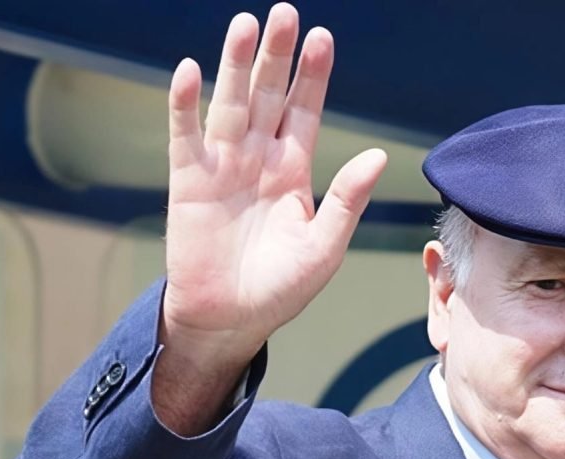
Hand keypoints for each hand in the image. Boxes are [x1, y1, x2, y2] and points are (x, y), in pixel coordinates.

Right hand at [162, 4, 387, 367]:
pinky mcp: (188, 182)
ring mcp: (222, 166)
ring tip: (245, 25)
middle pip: (269, 96)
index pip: (305, 111)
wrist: (229, 320)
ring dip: (236, 66)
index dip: (313, 77)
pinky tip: (188, 71)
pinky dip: (184, 104)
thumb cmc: (280, 288)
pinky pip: (185, 135)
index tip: (323, 39)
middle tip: (285, 13)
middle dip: (277, 57)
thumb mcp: (324, 247)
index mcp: (294, 170)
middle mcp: (258, 159)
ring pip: (231, 104)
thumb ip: (347, 200)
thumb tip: (379, 156)